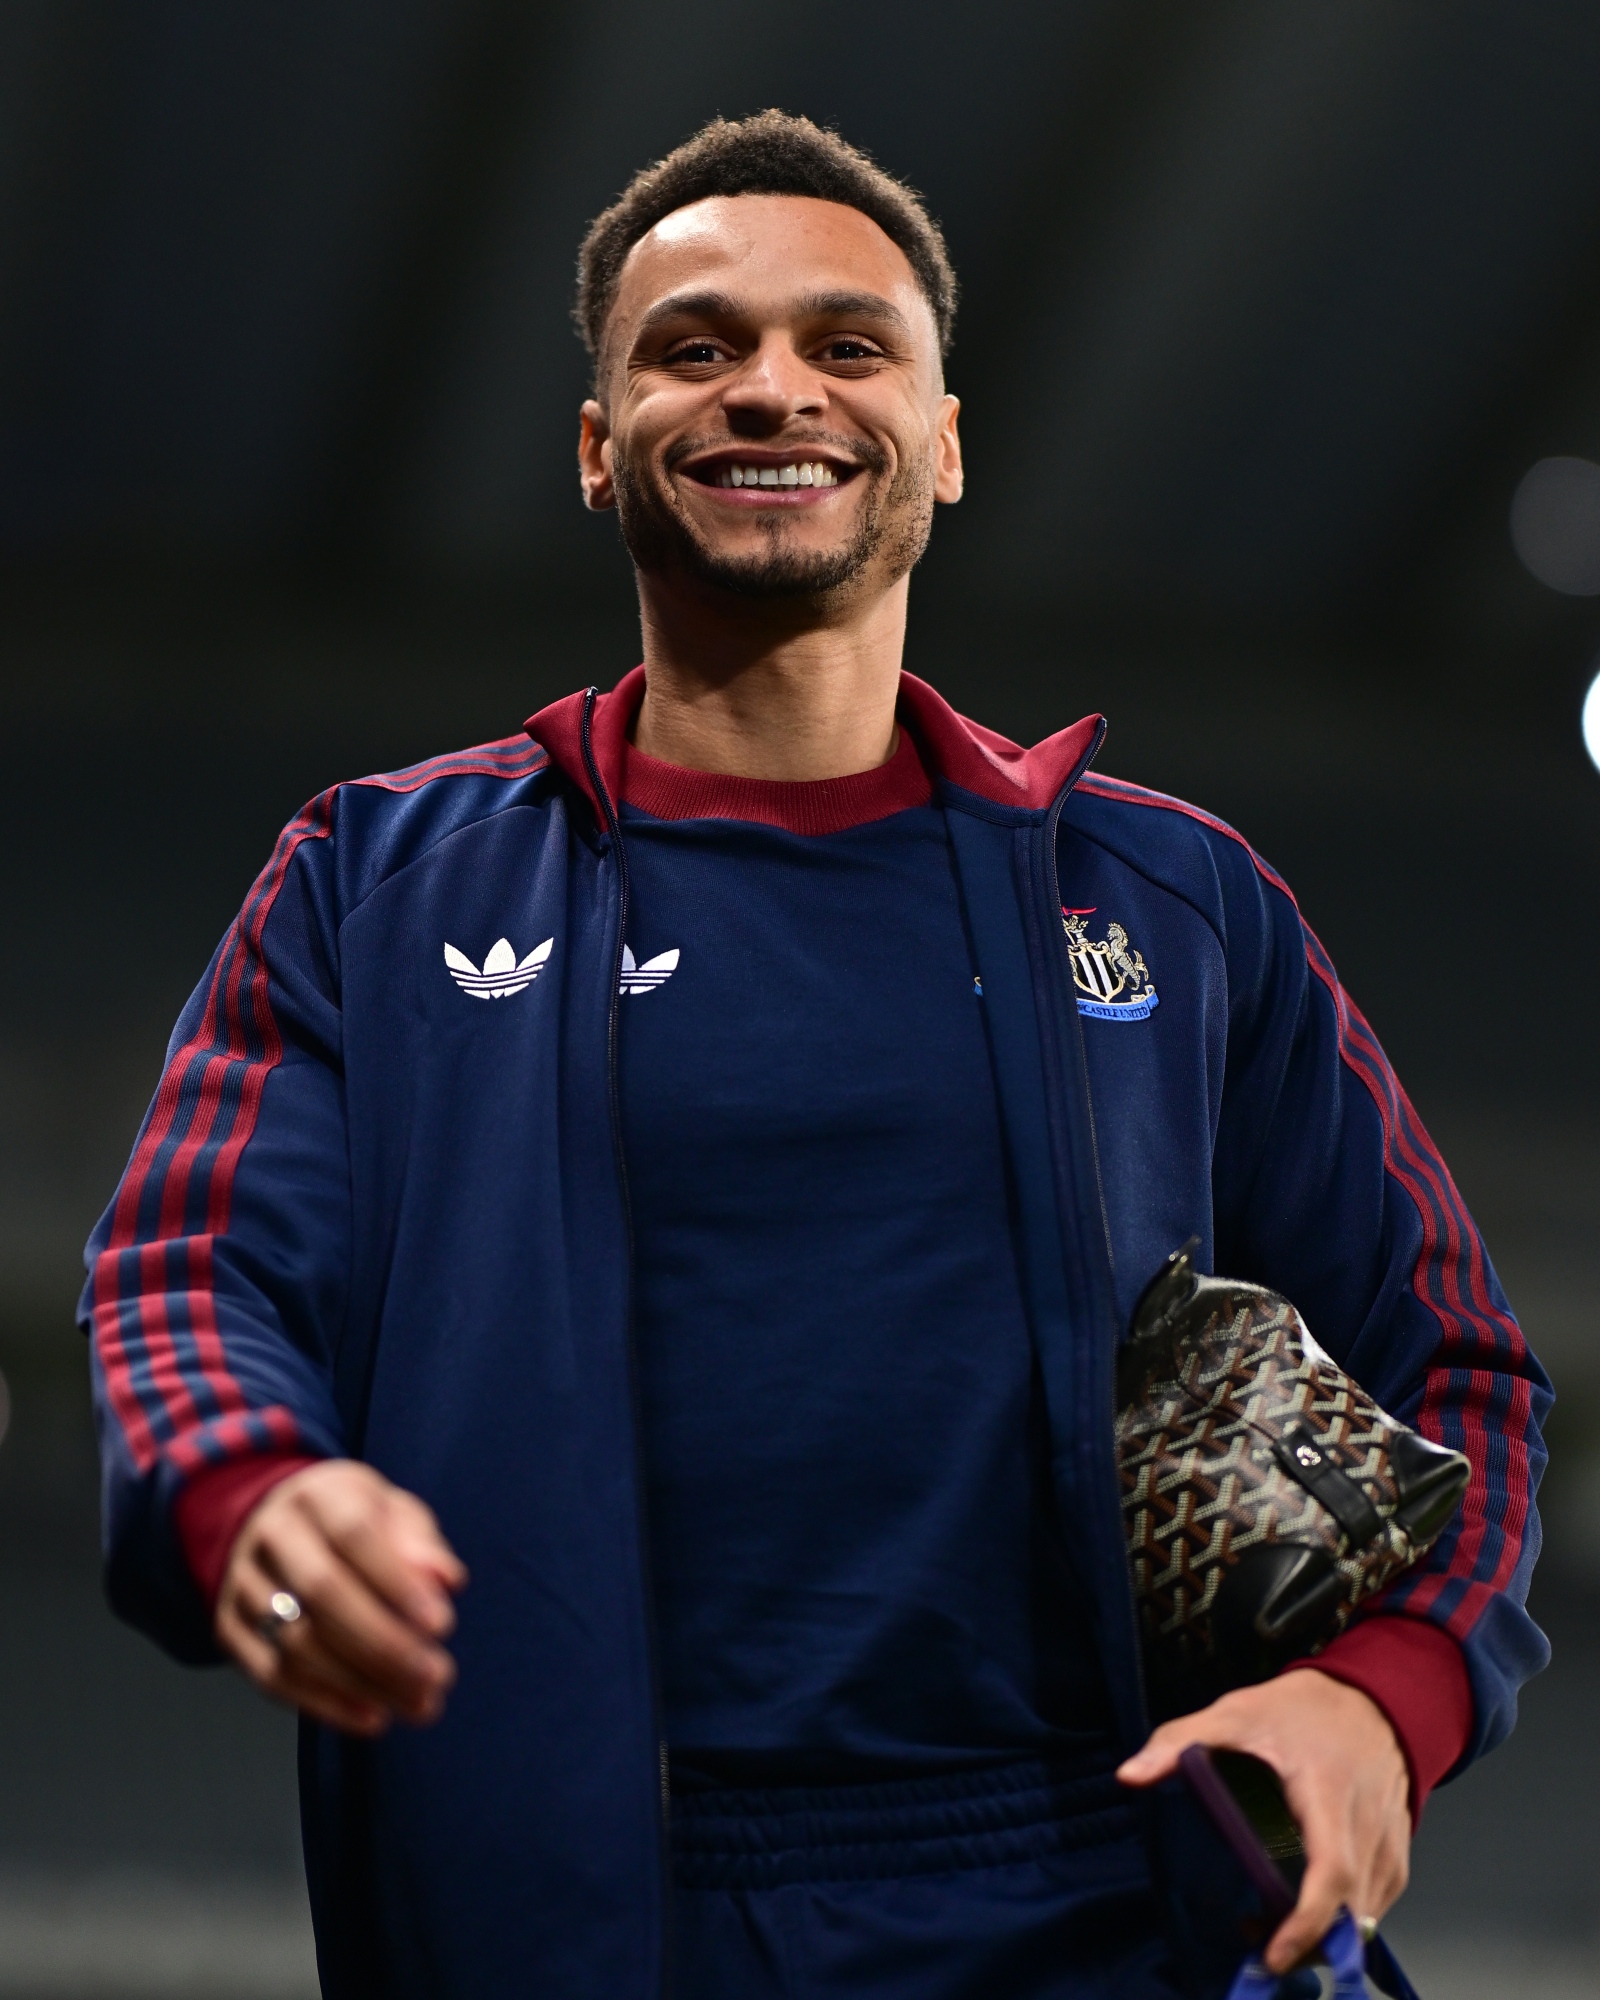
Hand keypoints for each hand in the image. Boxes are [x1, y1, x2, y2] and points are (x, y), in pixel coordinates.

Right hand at [215, 1460, 467, 1736]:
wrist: (272, 1522)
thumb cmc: (350, 1520)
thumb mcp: (392, 1512)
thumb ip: (421, 1544)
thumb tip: (446, 1581)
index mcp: (319, 1494)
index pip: (355, 1533)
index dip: (398, 1582)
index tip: (442, 1626)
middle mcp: (273, 1535)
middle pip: (322, 1591)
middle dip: (384, 1643)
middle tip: (436, 1676)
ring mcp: (244, 1584)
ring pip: (296, 1643)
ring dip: (363, 1682)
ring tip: (419, 1703)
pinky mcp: (230, 1629)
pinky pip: (272, 1677)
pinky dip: (325, 1703)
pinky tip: (373, 1715)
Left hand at [1116, 1670, 1409, 1973]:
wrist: (1373, 1696)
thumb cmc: (1306, 1708)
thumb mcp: (1236, 1713)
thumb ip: (1180, 1741)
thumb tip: (1130, 1774)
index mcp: (1328, 1793)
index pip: (1329, 1873)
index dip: (1306, 1923)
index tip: (1274, 1952)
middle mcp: (1367, 1825)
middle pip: (1350, 1913)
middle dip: (1307, 1944)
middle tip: (1256, 1943)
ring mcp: (1388, 1843)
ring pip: (1366, 1916)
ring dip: (1324, 1936)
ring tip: (1271, 1926)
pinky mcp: (1397, 1853)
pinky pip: (1378, 1903)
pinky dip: (1347, 1920)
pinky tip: (1308, 1910)